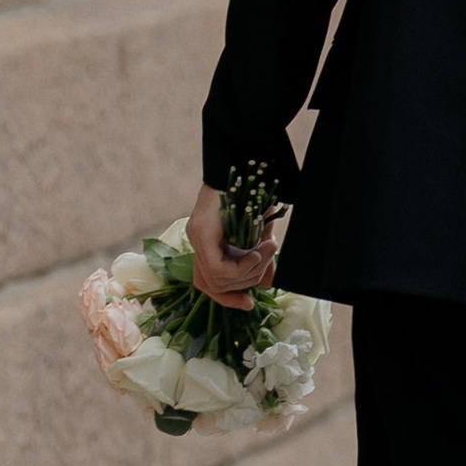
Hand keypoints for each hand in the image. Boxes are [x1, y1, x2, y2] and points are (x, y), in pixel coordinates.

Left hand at [187, 181, 278, 310]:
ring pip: (218, 279)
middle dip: (247, 281)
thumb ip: (260, 258)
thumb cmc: (252, 193)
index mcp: (207, 245)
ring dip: (249, 270)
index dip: (228, 299)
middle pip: (214, 286)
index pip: (208, 285)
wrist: (241, 162)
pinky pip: (218, 268)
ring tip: (268, 250)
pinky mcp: (200, 232)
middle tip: (269, 260)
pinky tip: (258, 251)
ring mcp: (196, 237)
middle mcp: (197, 243)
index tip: (249, 303)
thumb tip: (268, 284)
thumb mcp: (258, 233)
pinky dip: (242, 265)